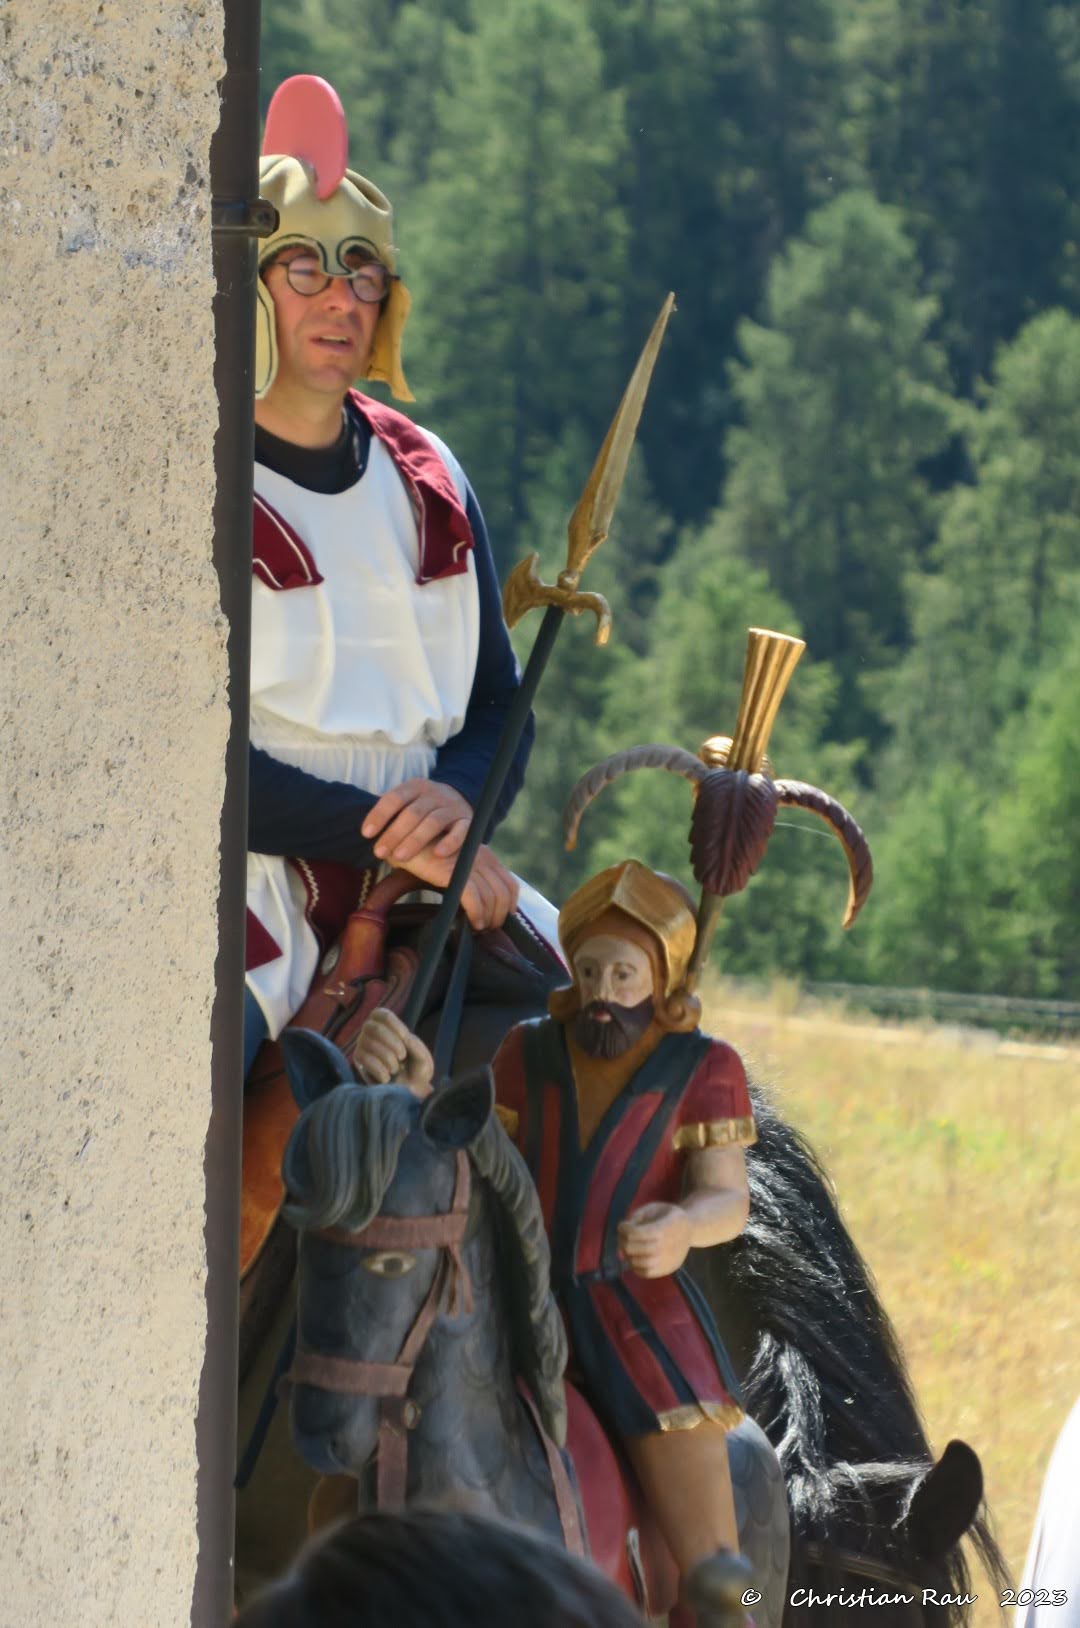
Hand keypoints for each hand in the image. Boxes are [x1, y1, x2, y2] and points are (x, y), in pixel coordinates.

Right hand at [353, 1008, 433, 1095]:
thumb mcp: (422, 1058)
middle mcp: (370, 1031)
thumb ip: (416, 1046)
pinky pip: (365, 1059)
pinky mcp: (358, 1060)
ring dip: (388, 1059)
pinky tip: (387, 1077)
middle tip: (402, 1057)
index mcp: (387, 1025)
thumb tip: (404, 1038)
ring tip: (395, 1069)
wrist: (408, 1092)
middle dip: (393, 1044)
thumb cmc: (416, 1071)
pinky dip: (380, 1070)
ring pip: (370, 1044)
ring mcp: (362, 1044)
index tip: (405, 1038)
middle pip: (374, 1028)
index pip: (382, 1014)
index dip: (394, 1025)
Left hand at [362, 779, 472, 863]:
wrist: (460, 799)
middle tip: (379, 853)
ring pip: (434, 822)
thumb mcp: (408, 803)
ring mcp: (452, 806)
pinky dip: (451, 842)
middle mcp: (434, 794)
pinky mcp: (468, 820)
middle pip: (413, 812)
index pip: (394, 798)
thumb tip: (365, 831)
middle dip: (394, 833)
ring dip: (415, 840)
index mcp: (415, 787)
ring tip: (399, 858)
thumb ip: (391, 813)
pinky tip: (438, 854)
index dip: (379, 815)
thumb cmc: (423, 809)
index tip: (366, 834)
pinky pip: (461, 831)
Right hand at [400, 841, 518, 932]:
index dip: (509, 905)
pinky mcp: (453, 871)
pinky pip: (473, 898)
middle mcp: (480, 857)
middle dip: (499, 916)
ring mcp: (468, 863)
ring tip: (479, 928)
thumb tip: (476, 905)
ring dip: (489, 918)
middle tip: (489, 930)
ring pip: (491, 897)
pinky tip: (472, 923)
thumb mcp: (452, 863)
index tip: (499, 919)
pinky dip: (476, 913)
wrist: (400, 840)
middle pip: (503, 893)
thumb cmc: (424, 855)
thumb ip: (467, 877)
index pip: (509, 883)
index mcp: (483, 855)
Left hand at [617, 1202, 692, 1278]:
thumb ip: (635, 1218)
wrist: (690, 1228)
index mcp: (663, 1227)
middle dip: (622, 1241)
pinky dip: (635, 1266)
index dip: (624, 1229)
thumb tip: (621, 1236)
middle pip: (632, 1248)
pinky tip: (636, 1257)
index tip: (623, 1225)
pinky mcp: (667, 1269)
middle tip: (624, 1236)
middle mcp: (666, 1246)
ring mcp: (667, 1260)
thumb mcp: (653, 1207)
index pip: (635, 1233)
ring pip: (636, 1263)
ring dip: (627, 1255)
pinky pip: (645, 1273)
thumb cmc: (668, 1215)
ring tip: (630, 1247)